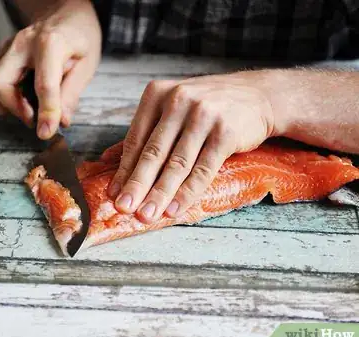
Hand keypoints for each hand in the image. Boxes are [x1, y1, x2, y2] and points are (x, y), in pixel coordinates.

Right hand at [0, 0, 101, 138]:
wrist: (66, 11)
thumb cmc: (79, 36)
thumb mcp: (87, 64)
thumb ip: (72, 93)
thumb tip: (61, 121)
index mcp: (50, 43)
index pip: (44, 85)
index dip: (46, 113)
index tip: (46, 132)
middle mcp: (22, 43)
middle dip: (15, 109)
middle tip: (36, 119)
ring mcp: (8, 47)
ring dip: (4, 104)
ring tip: (28, 110)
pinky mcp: (3, 53)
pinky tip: (19, 101)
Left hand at [108, 71, 277, 222]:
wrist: (257, 96)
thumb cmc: (207, 106)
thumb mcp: (171, 109)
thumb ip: (143, 132)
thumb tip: (106, 159)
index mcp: (157, 94)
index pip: (136, 139)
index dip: (124, 170)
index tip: (113, 195)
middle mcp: (178, 101)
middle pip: (153, 152)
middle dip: (137, 185)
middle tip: (123, 209)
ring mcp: (203, 115)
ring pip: (177, 164)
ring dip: (159, 194)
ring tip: (146, 215)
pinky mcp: (225, 132)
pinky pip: (202, 169)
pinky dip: (187, 192)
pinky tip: (174, 209)